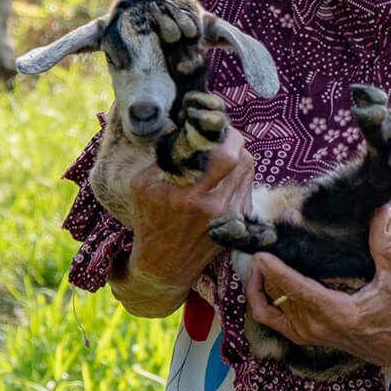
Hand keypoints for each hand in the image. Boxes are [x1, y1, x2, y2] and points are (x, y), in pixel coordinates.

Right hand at [124, 126, 256, 290]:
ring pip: (248, 170)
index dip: (224, 133)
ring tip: (219, 154)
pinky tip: (222, 176)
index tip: (212, 125)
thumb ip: (163, 156)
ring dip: (237, 156)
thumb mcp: (142, 186)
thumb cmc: (150, 222)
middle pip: (243, 158)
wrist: (164, 265)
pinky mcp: (239, 222)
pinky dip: (238, 175)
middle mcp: (217, 205)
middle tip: (218, 135)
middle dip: (232, 141)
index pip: (226, 154)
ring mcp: (231, 215)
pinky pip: (247, 186)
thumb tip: (180, 128)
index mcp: (191, 196)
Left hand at [245, 206, 390, 367]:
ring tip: (261, 255)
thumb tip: (384, 211)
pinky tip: (262, 278)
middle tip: (264, 239)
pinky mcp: (298, 335)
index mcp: (337, 312)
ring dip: (260, 279)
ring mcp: (304, 332)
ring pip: (267, 302)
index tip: (260, 253)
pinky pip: (266, 316)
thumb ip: (386, 247)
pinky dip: (258, 298)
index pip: (298, 290)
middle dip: (266, 267)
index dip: (276, 271)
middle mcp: (315, 324)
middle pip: (277, 292)